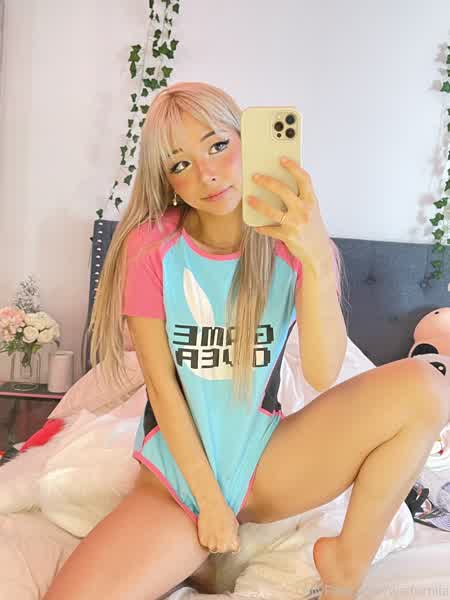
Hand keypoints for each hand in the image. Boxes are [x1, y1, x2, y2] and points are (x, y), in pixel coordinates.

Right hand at [197, 496, 240, 554]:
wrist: (211, 505)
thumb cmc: (225, 513)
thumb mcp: (235, 524)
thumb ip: (235, 536)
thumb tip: (234, 544)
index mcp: (232, 543)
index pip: (234, 549)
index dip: (232, 543)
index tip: (231, 537)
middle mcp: (222, 546)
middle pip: (223, 550)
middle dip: (224, 544)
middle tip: (222, 533)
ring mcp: (211, 544)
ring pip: (214, 548)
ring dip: (215, 543)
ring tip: (215, 532)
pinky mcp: (203, 541)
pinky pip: (206, 544)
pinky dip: (207, 539)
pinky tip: (209, 530)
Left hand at [247, 157, 333, 273]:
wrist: (319, 252)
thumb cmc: (313, 229)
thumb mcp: (311, 211)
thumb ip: (299, 199)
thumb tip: (277, 187)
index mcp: (311, 201)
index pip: (303, 179)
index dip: (293, 167)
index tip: (282, 158)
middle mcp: (304, 211)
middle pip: (283, 191)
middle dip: (267, 182)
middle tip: (255, 176)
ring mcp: (296, 224)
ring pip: (272, 211)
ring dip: (258, 204)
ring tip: (249, 199)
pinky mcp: (288, 236)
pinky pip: (270, 230)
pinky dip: (261, 227)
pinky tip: (255, 225)